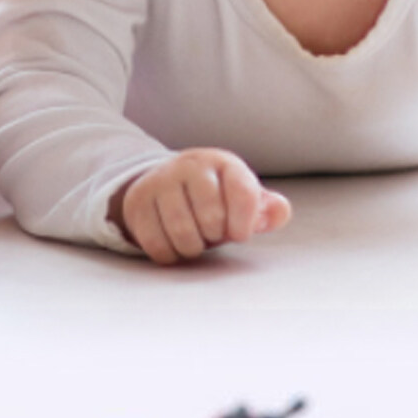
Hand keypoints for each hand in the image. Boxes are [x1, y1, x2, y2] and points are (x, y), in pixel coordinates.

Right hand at [112, 149, 291, 263]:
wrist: (164, 186)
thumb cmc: (214, 199)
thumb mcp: (243, 200)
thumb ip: (267, 209)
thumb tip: (279, 212)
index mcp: (222, 163)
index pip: (242, 193)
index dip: (244, 223)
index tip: (240, 234)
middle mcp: (189, 166)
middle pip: (211, 218)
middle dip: (215, 236)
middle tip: (211, 232)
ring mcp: (160, 182)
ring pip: (183, 234)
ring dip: (193, 248)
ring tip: (194, 238)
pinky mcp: (137, 204)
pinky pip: (158, 245)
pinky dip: (170, 254)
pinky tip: (174, 243)